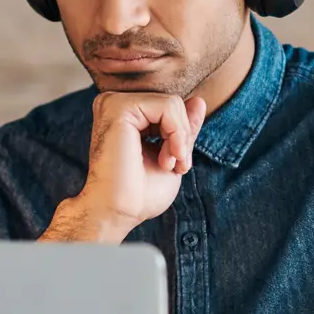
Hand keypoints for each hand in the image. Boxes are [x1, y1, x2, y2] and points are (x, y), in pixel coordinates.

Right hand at [65, 92, 206, 238]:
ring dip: (180, 138)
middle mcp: (115, 103)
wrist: (117, 212)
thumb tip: (199, 101)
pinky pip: (168, 106)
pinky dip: (177, 134)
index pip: (170, 108)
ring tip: (169, 164)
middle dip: (183, 137)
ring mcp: (114, 102)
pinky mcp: (118, 107)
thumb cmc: (140, 194)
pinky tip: (167, 158)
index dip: (182, 136)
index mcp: (124, 115)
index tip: (178, 166)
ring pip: (173, 103)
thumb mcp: (172, 155)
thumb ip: (183, 128)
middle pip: (173, 103)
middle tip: (175, 166)